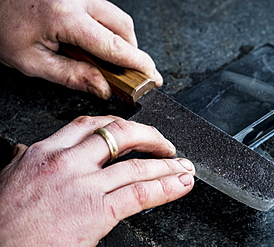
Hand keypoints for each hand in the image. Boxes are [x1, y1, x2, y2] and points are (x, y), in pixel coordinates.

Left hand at [0, 0, 162, 98]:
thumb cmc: (2, 26)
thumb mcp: (32, 61)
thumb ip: (71, 76)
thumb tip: (103, 88)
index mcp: (65, 17)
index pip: (115, 46)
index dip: (139, 64)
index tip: (153, 78)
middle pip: (124, 27)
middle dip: (131, 52)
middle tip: (127, 74)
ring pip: (116, 17)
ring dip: (119, 40)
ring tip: (106, 60)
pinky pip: (104, 10)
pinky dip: (107, 29)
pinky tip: (94, 43)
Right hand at [0, 116, 194, 245]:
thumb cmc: (4, 221)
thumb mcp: (9, 178)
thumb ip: (28, 161)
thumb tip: (29, 151)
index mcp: (46, 152)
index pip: (91, 125)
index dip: (121, 125)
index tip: (136, 131)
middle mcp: (67, 162)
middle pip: (120, 135)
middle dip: (151, 136)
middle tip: (166, 145)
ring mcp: (83, 185)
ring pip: (137, 166)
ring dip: (168, 165)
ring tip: (184, 166)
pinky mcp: (96, 211)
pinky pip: (140, 193)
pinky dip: (166, 187)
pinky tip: (180, 185)